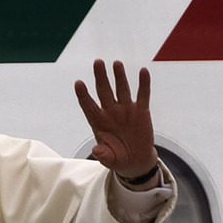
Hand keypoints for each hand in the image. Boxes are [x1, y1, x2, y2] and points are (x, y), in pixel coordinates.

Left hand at [74, 60, 156, 179]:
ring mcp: (126, 110)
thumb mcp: (109, 160)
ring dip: (119, 76)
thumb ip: (103, 155)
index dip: (83, 95)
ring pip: (121, 89)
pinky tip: (143, 71)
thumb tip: (96, 151)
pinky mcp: (141, 111)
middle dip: (100, 77)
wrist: (135, 161)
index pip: (88, 105)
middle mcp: (110, 112)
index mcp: (98, 122)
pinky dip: (143, 84)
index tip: (78, 83)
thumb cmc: (117, 158)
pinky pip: (143, 95)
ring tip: (116, 63)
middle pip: (103, 91)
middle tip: (97, 62)